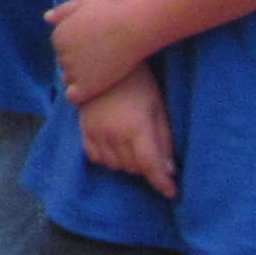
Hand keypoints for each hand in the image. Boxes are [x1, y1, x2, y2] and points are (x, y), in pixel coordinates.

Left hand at [45, 0, 155, 102]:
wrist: (132, 27)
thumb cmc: (111, 12)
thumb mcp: (83, 3)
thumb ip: (63, 11)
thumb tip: (46, 18)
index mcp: (58, 37)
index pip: (61, 48)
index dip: (77, 47)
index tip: (93, 45)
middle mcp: (61, 54)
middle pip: (65, 64)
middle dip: (78, 62)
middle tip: (100, 59)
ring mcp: (73, 71)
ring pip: (69, 79)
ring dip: (80, 78)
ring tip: (101, 72)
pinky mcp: (86, 86)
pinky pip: (73, 97)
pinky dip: (79, 94)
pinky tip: (94, 88)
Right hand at [76, 68, 178, 196]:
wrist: (104, 61)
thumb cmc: (139, 83)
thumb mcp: (158, 108)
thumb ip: (163, 139)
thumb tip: (169, 169)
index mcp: (136, 129)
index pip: (151, 166)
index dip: (162, 183)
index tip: (171, 193)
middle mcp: (114, 135)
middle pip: (133, 168)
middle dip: (147, 167)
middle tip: (155, 156)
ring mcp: (96, 133)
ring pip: (114, 166)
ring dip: (128, 164)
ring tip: (135, 150)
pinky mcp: (84, 129)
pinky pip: (95, 157)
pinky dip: (108, 159)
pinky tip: (116, 149)